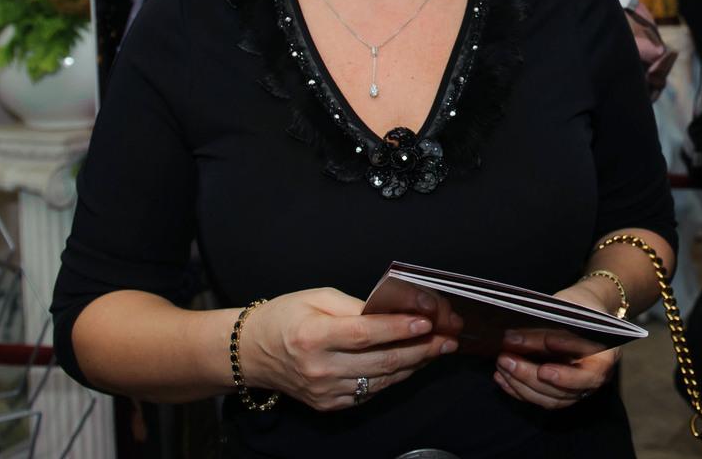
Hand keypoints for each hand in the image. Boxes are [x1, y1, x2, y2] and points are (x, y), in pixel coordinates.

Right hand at [240, 288, 458, 411]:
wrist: (252, 354)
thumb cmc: (286, 317)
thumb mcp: (317, 297)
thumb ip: (356, 306)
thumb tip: (395, 310)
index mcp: (314, 336)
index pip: (366, 334)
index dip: (399, 328)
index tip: (428, 320)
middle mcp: (321, 368)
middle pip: (382, 360)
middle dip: (422, 348)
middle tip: (449, 336)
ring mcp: (326, 391)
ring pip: (383, 379)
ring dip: (416, 363)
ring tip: (440, 347)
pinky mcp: (331, 405)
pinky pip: (372, 390)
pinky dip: (396, 376)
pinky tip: (414, 361)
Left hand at [493, 281, 619, 408]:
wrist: (586, 310)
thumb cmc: (580, 306)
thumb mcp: (568, 308)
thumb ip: (547, 327)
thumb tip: (514, 339)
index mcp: (606, 357)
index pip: (588, 375)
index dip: (565, 376)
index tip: (543, 369)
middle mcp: (593, 379)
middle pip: (562, 391)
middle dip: (530, 376)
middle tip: (506, 359)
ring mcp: (577, 388)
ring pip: (548, 398)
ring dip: (520, 385)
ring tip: (501, 366)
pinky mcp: (560, 391)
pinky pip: (540, 398)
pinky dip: (519, 390)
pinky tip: (502, 377)